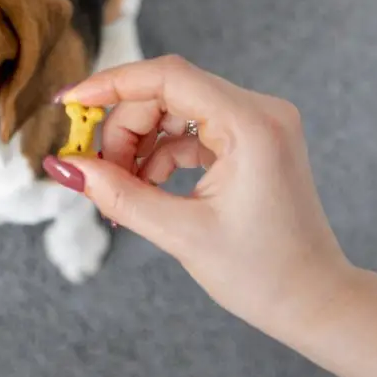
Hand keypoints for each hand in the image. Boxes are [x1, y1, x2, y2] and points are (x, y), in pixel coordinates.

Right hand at [43, 55, 358, 333]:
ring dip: (139, 144)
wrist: (314, 300)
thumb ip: (117, 192)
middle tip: (100, 177)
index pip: (168, 76)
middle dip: (124, 131)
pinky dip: (161, 154)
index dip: (111, 84)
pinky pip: (191, 129)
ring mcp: (257, 122)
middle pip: (166, 93)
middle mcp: (259, 111)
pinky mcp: (251, 139)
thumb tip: (63, 166)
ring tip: (123, 192)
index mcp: (250, 125)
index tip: (70, 102)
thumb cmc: (262, 274)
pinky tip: (146, 188)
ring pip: (174, 109)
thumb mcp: (179, 233)